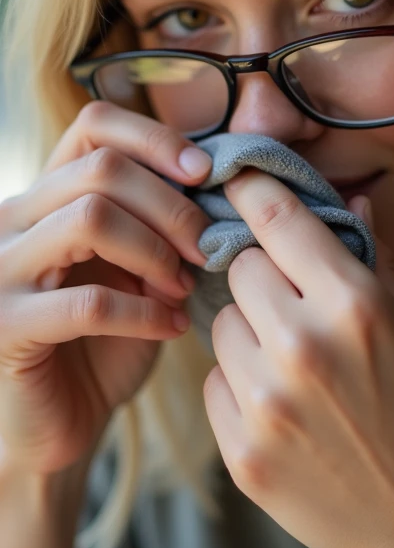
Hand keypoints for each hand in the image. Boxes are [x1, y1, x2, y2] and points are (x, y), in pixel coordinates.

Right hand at [0, 101, 211, 476]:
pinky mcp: (6, 327)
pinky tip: (171, 327)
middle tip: (207, 246)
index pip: (93, 125)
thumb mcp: (137, 269)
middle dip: (171, 205)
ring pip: (90, 217)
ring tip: (185, 285)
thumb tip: (218, 185)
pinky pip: (88, 303)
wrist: (58, 422)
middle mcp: (13, 220)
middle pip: (102, 167)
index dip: (155, 138)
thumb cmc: (106, 342)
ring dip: (156, 251)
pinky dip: (144, 312)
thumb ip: (159, 225)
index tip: (204, 174)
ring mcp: (1, 271)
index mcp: (47, 196)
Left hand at [202, 168, 393, 547]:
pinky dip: (238, 388)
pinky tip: (281, 410)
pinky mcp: (240, 453)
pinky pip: (213, 385)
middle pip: (238, 269)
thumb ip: (374, 260)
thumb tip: (346, 201)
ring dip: (247, 333)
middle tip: (290, 304)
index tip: (238, 180)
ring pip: (220, 326)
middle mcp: (302, 347)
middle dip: (261, 277)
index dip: (252, 190)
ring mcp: (265, 405)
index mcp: (354, 306)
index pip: (278, 219)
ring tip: (290, 366)